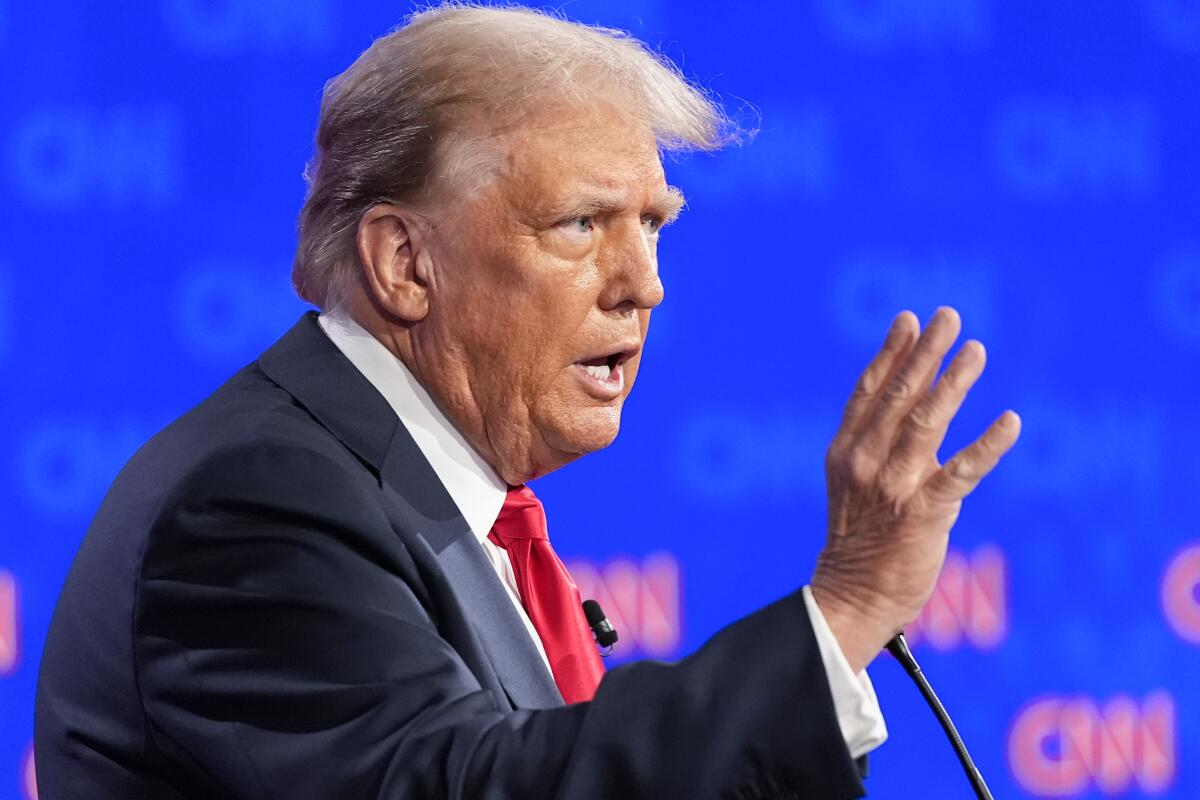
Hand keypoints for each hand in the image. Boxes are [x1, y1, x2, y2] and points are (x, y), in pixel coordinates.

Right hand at [810, 307, 1020, 672]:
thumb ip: (878, 448)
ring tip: (976, 351)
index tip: (909, 320)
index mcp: (844, 452)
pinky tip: (1011, 421)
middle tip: (948, 317)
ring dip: (954, 383)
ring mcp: (892, 486)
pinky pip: (962, 471)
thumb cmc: (860, 543)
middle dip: (925, 353)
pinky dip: (988, 445)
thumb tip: (918, 405)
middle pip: (898, 396)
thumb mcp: (854, 486)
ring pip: (926, 422)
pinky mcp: (923, 513)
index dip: (890, 353)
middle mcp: (864, 462)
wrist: (853, 597)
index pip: (867, 391)